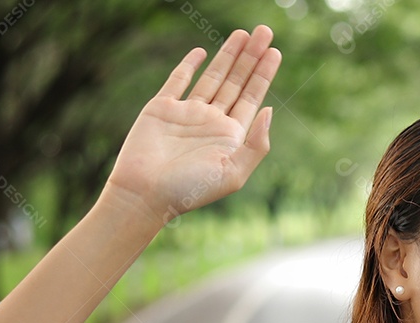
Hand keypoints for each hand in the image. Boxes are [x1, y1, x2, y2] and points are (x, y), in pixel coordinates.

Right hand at [102, 25, 281, 226]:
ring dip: (228, 55)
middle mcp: (211, 122)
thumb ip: (256, 145)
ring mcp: (187, 113)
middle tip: (265, 31)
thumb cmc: (190, 190)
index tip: (275, 52)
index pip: (252, 98)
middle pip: (236, 82)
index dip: (264, 75)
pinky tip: (203, 52)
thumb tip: (269, 111)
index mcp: (230, 136)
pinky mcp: (162, 108)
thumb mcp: (233, 173)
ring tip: (244, 34)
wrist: (144, 194)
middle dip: (251, 57)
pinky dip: (190, 65)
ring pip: (213, 77)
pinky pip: (179, 81)